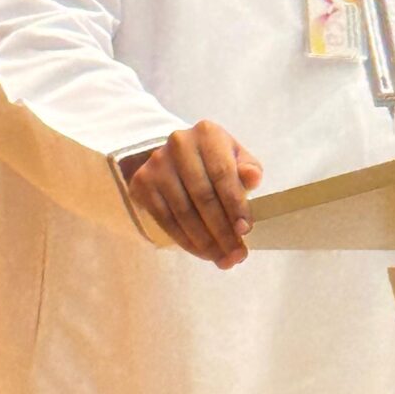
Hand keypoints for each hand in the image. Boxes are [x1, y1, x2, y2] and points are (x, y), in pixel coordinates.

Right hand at [125, 122, 263, 267]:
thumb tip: (252, 178)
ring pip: (183, 212)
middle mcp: (178, 145)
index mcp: (207, 134)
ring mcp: (156, 164)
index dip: (235, 205)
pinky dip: (186, 240)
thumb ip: (248, 169)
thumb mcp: (236, 157)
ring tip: (222, 259)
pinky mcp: (142, 183)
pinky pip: (166, 220)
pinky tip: (202, 252)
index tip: (245, 231)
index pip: (223, 174)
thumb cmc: (215, 159)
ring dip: (205, 242)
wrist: (175, 156)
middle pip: (203, 196)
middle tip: (236, 255)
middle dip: (222, 231)